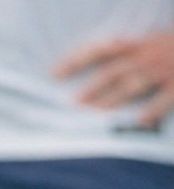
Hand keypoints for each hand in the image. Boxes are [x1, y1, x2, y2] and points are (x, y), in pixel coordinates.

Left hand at [55, 30, 173, 126]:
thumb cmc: (172, 45)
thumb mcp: (151, 40)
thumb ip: (128, 51)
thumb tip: (99, 61)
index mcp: (138, 44)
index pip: (102, 50)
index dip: (77, 60)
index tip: (55, 73)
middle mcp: (147, 56)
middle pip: (114, 72)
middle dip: (92, 87)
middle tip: (72, 102)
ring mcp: (162, 71)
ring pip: (134, 86)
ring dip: (113, 100)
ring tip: (94, 114)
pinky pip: (164, 98)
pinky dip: (152, 110)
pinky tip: (138, 122)